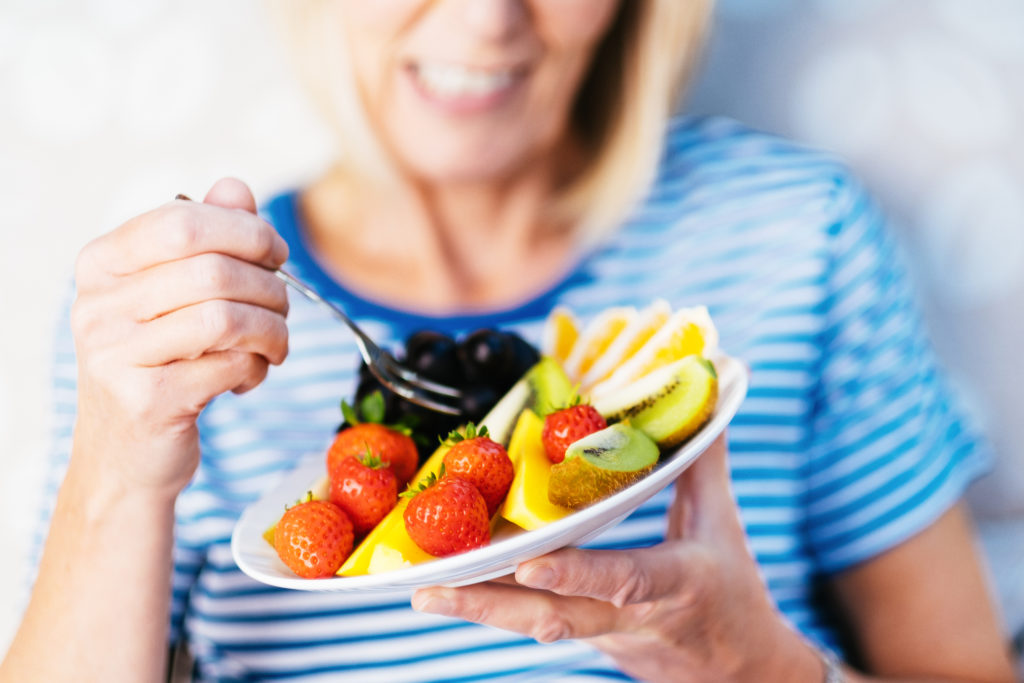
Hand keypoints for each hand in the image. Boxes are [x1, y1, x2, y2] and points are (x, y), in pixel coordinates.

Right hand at [70, 178, 289, 498]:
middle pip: (214, 270)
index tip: (275, 255)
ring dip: (272, 332)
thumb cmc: (159, 363)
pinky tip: (248, 377)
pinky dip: (255, 369)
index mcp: (101, 264)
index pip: (185, 221)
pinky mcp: (146, 401)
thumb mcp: (174, 295)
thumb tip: (236, 187)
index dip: (246, 231)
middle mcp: (98, 305)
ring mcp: (116, 355)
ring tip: (274, 346)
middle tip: (282, 311)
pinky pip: (230, 366)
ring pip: (227, 319)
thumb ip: (205, 238)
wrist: (126, 456)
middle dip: (270, 289)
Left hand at [411, 435, 820, 681]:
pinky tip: (451, 590)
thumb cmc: (732, 593)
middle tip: (430, 590)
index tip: (531, 563)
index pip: (624, 579)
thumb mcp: (722, 525)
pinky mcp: (584, 639)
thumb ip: (703, 464)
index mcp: (672, 586)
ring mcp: (601, 635)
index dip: (578, 573)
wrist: (737, 674)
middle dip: (490, 605)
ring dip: (477, 609)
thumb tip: (706, 405)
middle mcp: (628, 618)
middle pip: (553, 616)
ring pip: (532, 625)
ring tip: (424, 592)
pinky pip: (533, 621)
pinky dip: (492, 605)